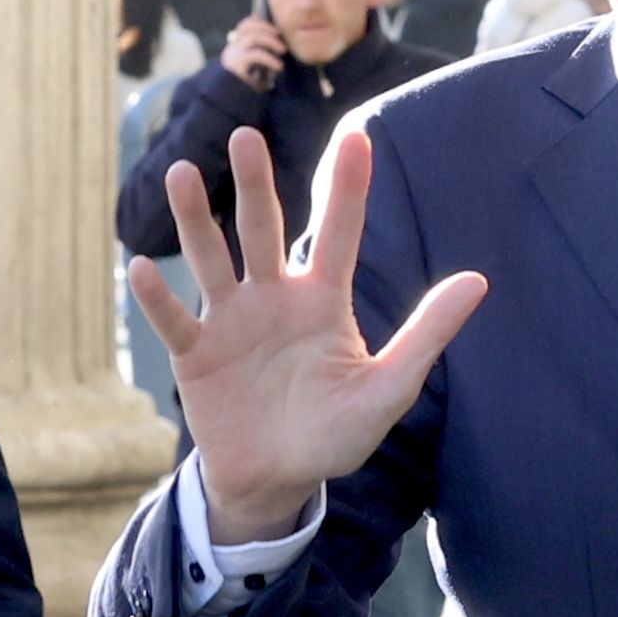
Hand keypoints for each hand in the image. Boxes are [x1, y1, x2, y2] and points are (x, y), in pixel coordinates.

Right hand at [126, 119, 488, 544]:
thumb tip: (478, 280)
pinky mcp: (195, 356)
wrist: (279, 480)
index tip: (357, 136)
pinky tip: (139, 267)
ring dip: (195, 219)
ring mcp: (230, 322)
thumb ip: (426, 335)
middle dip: (255, 185)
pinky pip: (174, 320)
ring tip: (182, 175)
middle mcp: (273, 297)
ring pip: (210, 259)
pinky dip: (156, 298)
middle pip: (262, 230)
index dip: (347, 188)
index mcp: (323, 300)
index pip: (338, 233)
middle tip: (246, 136)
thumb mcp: (388, 388)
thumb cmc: (335, 433)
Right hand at [222, 14, 286, 85]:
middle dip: (267, 29)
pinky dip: (270, 58)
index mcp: (237, 46)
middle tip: (280, 39)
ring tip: (282, 50)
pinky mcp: (236, 66)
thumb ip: (263, 54)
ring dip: (271, 41)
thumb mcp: (258, 68)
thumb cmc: (249, 88)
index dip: (261, 23)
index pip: (246, 24)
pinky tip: (278, 67)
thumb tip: (281, 45)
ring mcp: (233, 55)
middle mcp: (232, 48)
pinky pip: (255, 54)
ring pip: (253, 37)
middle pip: (248, 26)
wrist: (234, 104)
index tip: (276, 31)